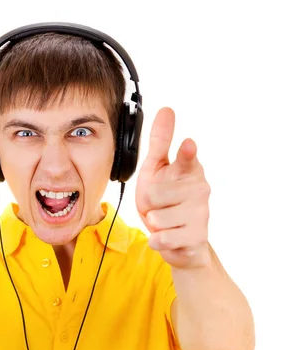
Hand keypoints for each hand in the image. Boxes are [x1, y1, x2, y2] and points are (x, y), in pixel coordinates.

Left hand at [135, 107, 210, 268]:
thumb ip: (160, 142)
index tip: (188, 144)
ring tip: (164, 221)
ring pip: (157, 217)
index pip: (187, 159)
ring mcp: (200, 213)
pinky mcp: (196, 236)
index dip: (187, 153)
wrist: (178, 240)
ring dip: (154, 223)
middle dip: (148, 203)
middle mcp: (200, 189)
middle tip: (159, 206)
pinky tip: (167, 236)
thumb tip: (166, 109)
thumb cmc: (164, 200)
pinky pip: (163, 238)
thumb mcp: (156, 169)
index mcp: (189, 169)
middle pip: (155, 193)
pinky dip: (157, 240)